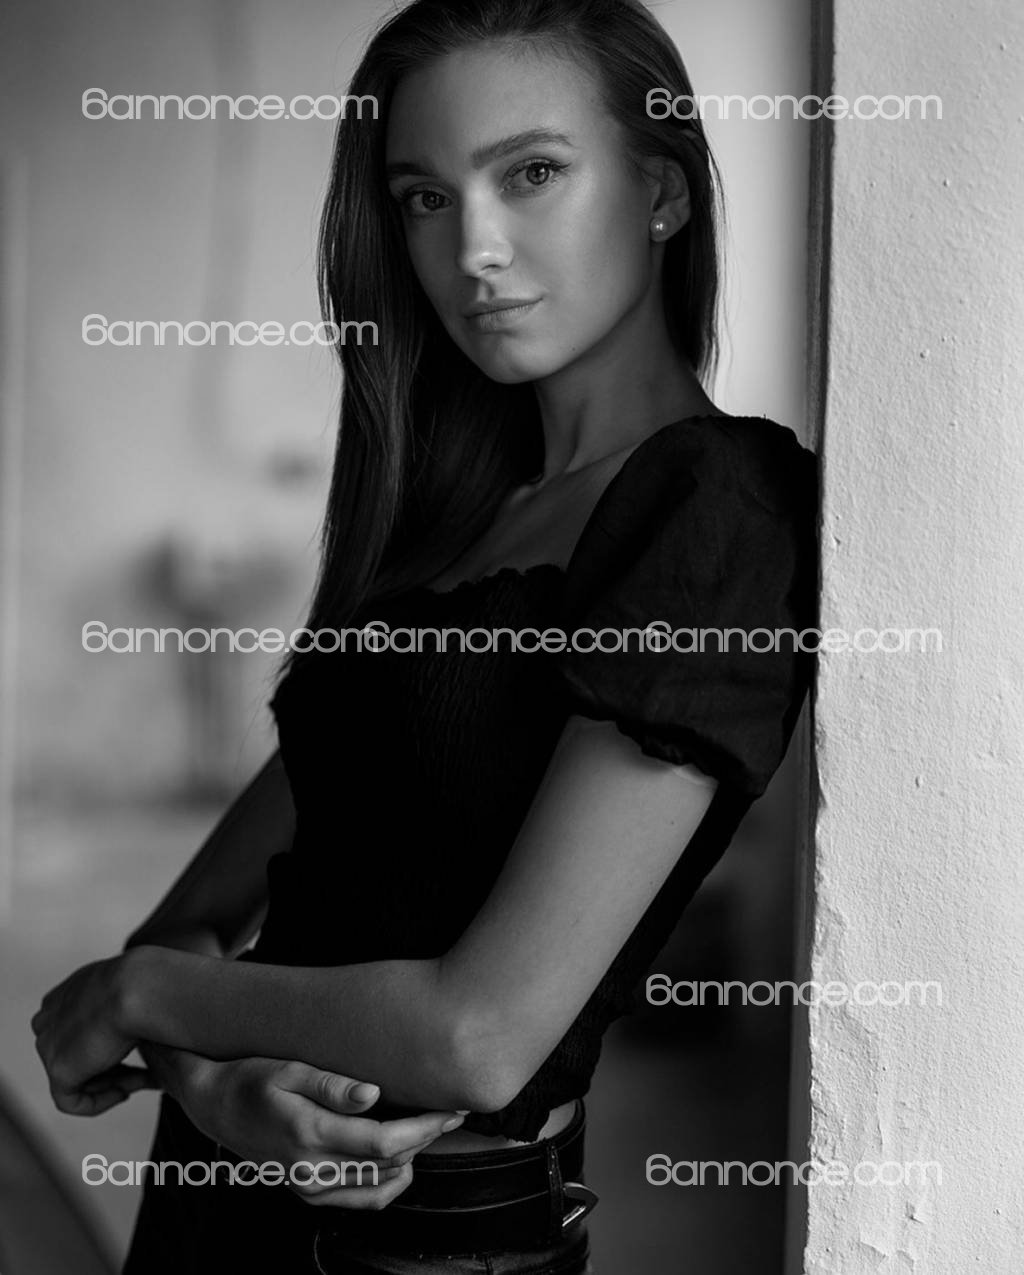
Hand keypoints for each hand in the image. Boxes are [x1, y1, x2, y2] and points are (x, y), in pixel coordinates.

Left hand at [31, 956, 149, 1114]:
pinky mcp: (58, 1070)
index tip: (135, 1050)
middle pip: (76, 1054)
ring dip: (112, 1082)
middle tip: (143, 1071)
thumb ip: (125, 1001)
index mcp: (65, 994)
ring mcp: (49, 1045)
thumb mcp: (133, 984)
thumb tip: (143, 1017)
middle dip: (110, 1067)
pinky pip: (72, 1100)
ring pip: (77, 1076)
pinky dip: (100, 1102)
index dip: (107, 1044)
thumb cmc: (145, 982)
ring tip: (144, 1080)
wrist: (139, 987)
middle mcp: (50, 1017)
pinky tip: (125, 1093)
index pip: (78, 1029)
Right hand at [163, 1047, 464, 1208]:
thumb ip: (331, 1084)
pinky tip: (403, 1153)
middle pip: (389, 1163)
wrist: (216, 1106)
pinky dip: (390, 1180)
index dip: (424, 1128)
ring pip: (380, 1185)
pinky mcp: (309, 1191)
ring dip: (413, 1157)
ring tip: (433, 1126)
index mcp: (309, 1134)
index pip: (384, 1142)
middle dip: (427, 1138)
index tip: (451, 1107)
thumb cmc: (253, 1078)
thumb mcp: (289, 1068)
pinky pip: (362, 1197)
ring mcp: (310, 1185)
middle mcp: (312, 1169)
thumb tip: (374, 1093)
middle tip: (453, 1109)